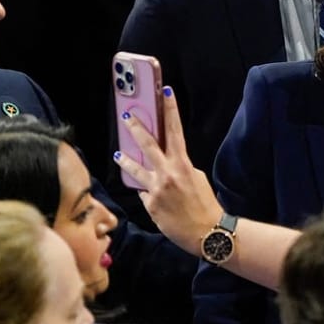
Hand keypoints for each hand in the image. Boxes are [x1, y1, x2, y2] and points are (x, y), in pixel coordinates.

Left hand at [114, 86, 221, 255]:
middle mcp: (167, 173)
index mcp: (183, 164)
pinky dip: (148, 193)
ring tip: (118, 154)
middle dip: (136, 128)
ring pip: (136, 170)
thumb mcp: (197, 179)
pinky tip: (156, 199)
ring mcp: (155, 189)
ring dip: (126, 160)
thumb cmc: (205, 204)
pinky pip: (145, 193)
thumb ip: (180, 168)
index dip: (170, 109)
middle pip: (148, 145)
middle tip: (127, 115)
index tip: (166, 91)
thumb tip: (167, 164)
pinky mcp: (149, 204)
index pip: (175, 130)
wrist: (205, 232)